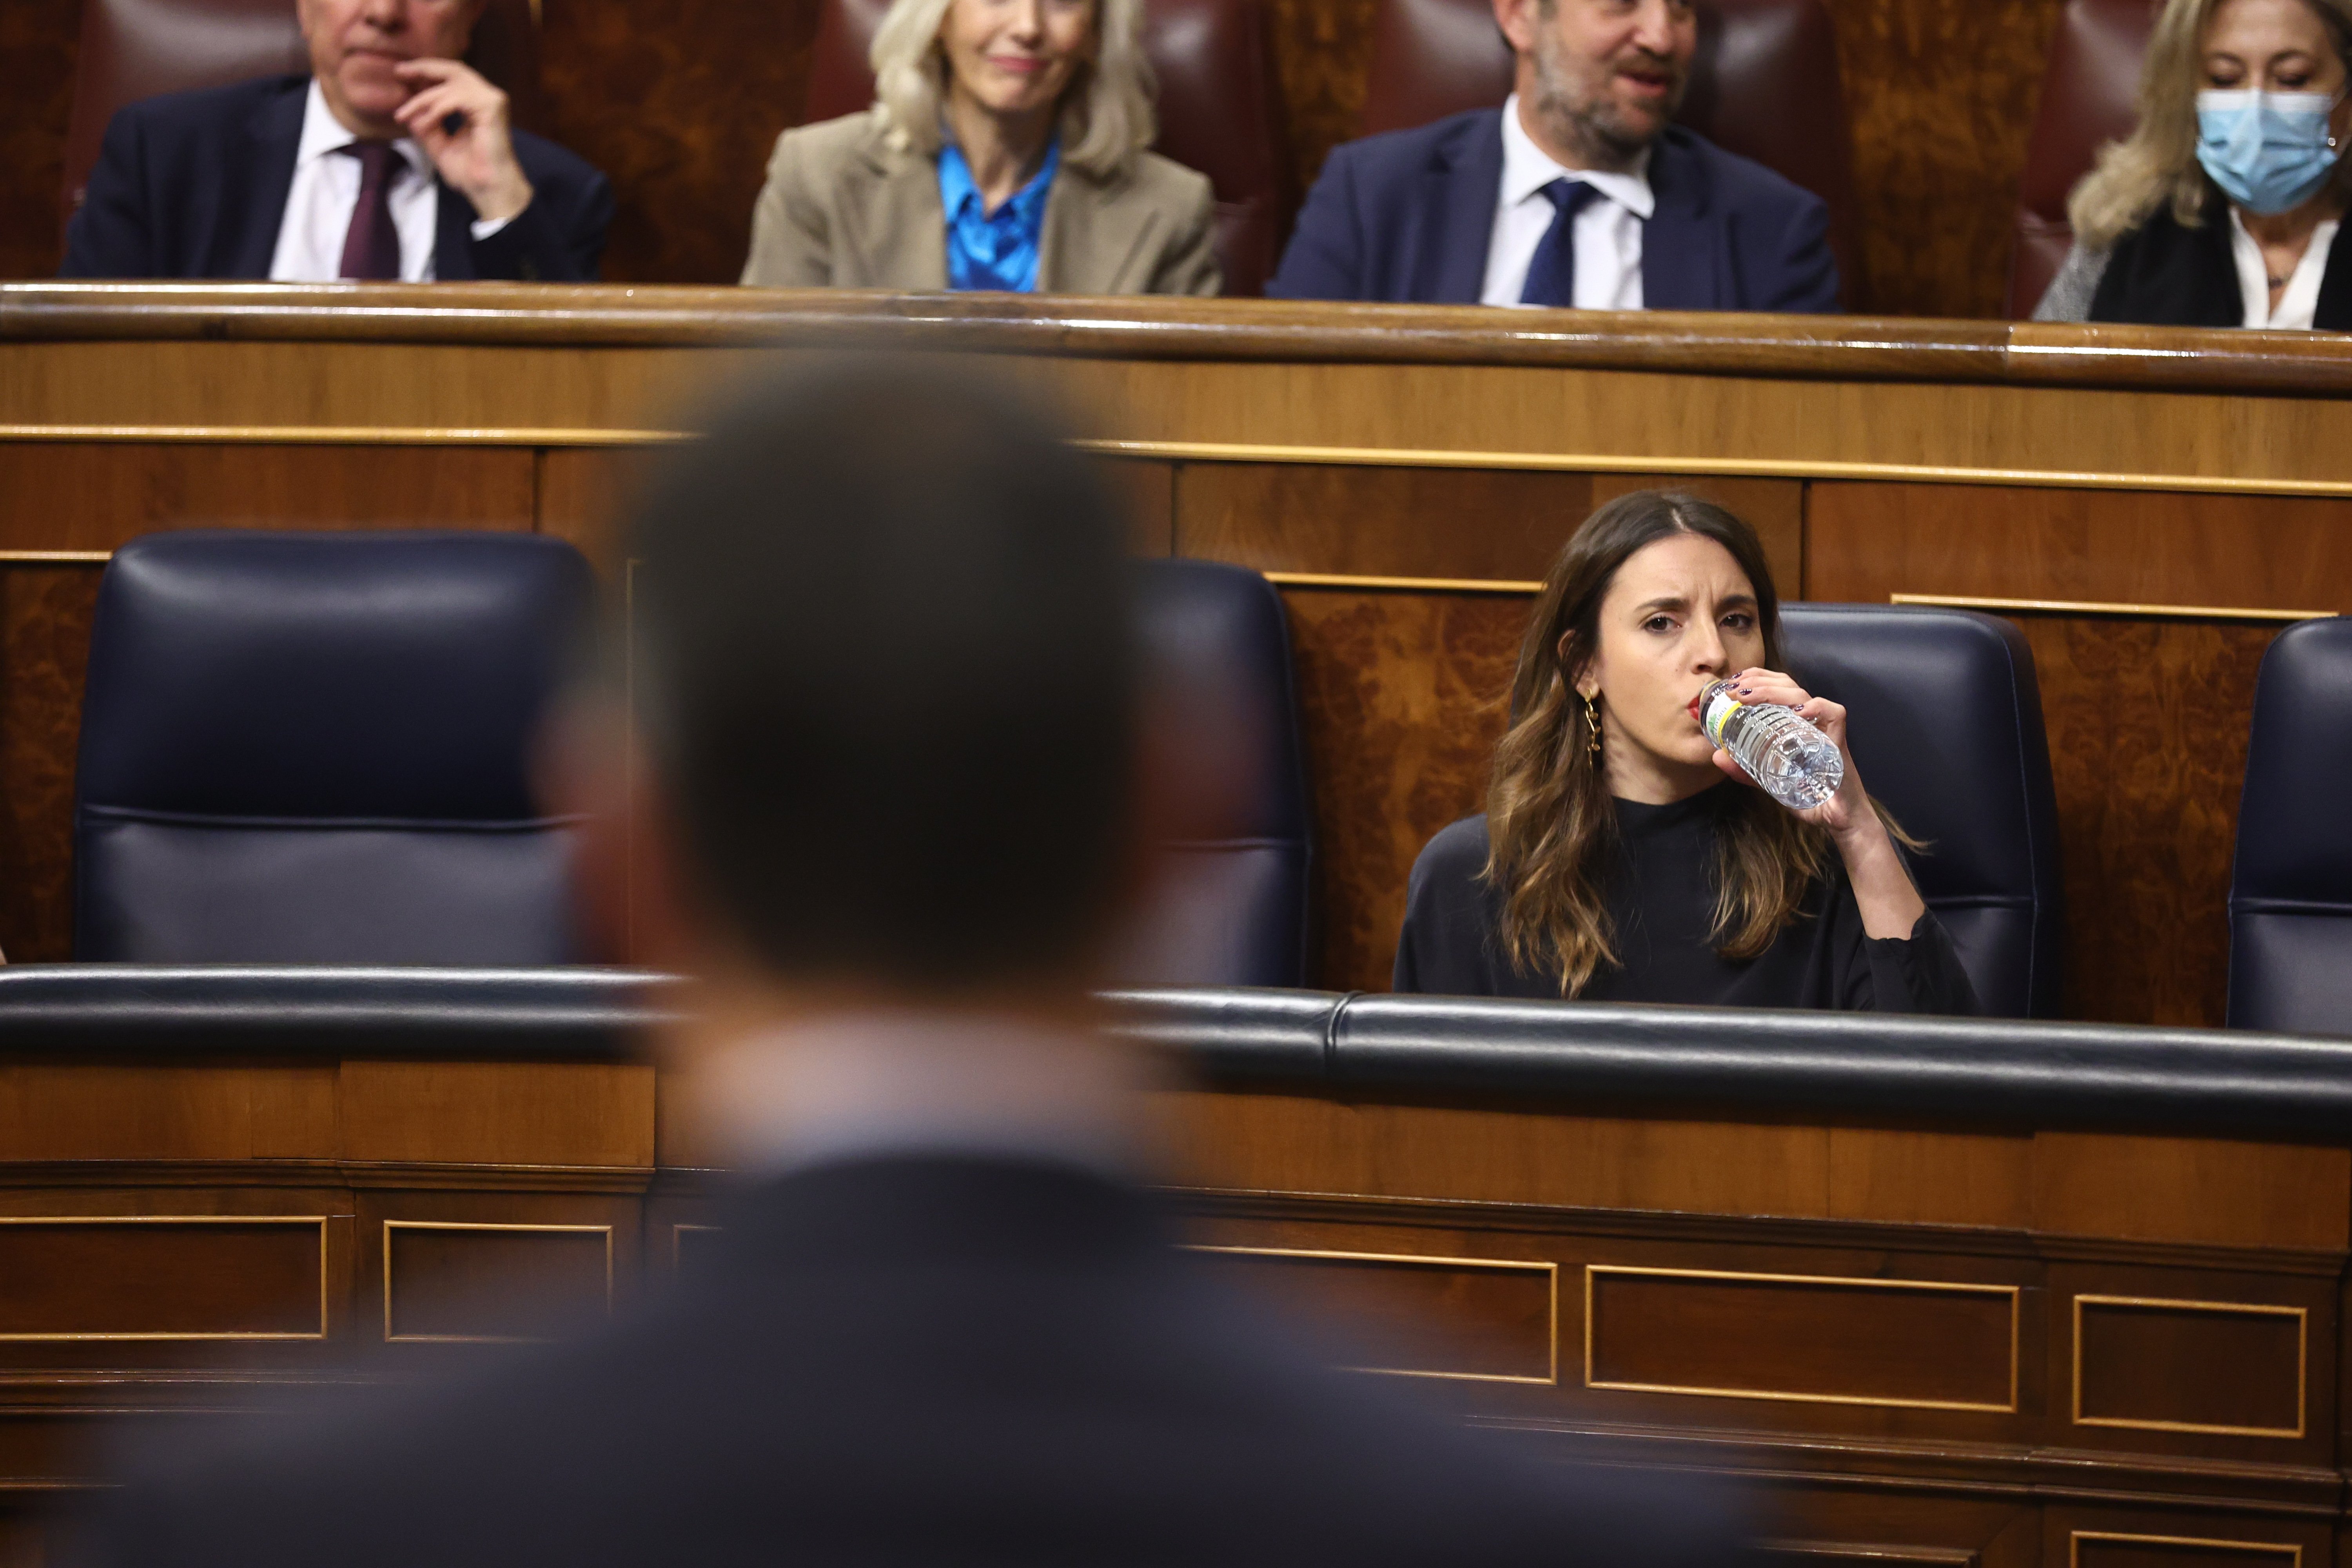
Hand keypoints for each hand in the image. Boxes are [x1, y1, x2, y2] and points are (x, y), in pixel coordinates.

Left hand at [392, 59, 533, 223]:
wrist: (489, 190)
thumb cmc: (471, 174)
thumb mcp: (440, 145)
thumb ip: (426, 126)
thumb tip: (410, 111)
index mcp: (477, 104)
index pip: (451, 78)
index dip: (426, 73)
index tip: (401, 75)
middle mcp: (486, 97)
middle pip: (453, 68)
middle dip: (424, 68)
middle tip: (399, 72)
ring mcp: (491, 100)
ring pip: (450, 84)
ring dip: (423, 98)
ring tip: (405, 113)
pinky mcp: (491, 107)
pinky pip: (456, 98)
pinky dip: (436, 109)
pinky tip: (425, 123)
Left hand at [1707, 666, 1873, 839]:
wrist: (1837, 818)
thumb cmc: (1807, 796)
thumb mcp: (1769, 782)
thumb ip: (1745, 770)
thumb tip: (1717, 756)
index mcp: (1793, 724)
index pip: (1778, 688)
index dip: (1757, 679)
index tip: (1733, 682)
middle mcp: (1808, 721)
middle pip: (1787, 686)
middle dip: (1759, 681)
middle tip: (1734, 689)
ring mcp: (1824, 729)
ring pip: (1803, 695)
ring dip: (1774, 692)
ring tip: (1750, 696)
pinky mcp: (1839, 740)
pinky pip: (1833, 713)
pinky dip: (1816, 707)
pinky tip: (1797, 712)